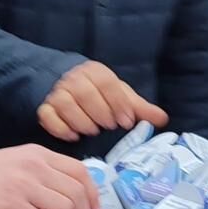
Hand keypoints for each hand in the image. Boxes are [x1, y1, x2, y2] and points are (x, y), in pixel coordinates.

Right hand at [38, 60, 167, 142]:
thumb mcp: (119, 96)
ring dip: (82, 120)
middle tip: (109, 127)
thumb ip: (139, 107)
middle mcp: (74, 79)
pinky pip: (49, 117)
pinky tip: (73, 136)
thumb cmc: (97, 93)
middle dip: (100, 112)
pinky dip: (61, 128)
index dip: (118, 103)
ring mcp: (57, 93)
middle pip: (86, 93)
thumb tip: (162, 119)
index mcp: (95, 72)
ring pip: (66, 105)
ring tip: (93, 131)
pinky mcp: (44, 107)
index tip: (126, 121)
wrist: (64, 86)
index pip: (107, 84)